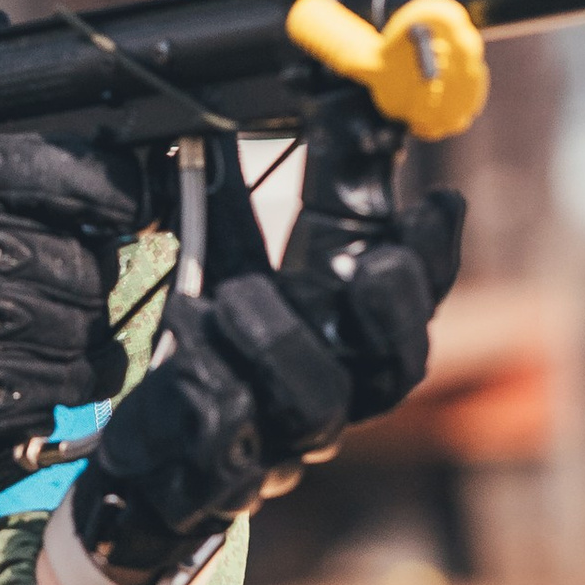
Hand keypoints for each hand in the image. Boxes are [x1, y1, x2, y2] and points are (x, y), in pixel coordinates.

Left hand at [66, 125, 464, 584]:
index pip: (415, 299)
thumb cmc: (206, 352)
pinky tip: (186, 329)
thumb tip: (267, 105)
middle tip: (378, 265)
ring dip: (282, 340)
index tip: (438, 198)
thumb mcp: (226, 264)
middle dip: (397, 314)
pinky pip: (230, 432)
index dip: (436, 257)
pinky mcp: (226, 478)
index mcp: (344, 337)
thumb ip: (248, 198)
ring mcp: (285, 444)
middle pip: (398, 368)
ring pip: (320, 405)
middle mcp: (332, 392)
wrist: (145, 465)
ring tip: (233, 296)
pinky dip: (207, 378)